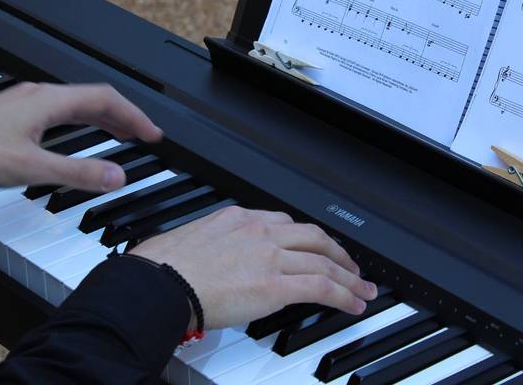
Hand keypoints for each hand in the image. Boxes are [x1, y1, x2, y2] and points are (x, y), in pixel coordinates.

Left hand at [0, 82, 161, 191]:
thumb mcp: (33, 167)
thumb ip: (79, 172)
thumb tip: (117, 176)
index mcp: (50, 100)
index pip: (106, 99)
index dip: (134, 116)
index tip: (152, 133)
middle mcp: (40, 95)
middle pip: (94, 98)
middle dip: (123, 116)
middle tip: (144, 134)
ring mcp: (26, 102)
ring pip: (76, 104)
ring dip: (103, 118)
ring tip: (121, 134)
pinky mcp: (15, 113)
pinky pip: (60, 111)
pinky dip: (81, 122)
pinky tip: (78, 136)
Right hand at [128, 206, 377, 329]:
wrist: (160, 283)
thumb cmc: (164, 268)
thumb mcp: (192, 240)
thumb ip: (215, 245)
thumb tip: (217, 260)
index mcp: (239, 218)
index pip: (285, 223)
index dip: (307, 239)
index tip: (314, 248)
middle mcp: (259, 232)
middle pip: (314, 237)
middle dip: (338, 252)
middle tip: (351, 265)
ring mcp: (270, 257)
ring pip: (325, 261)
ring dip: (350, 277)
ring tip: (362, 288)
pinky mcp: (276, 285)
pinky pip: (322, 287)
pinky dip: (344, 295)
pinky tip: (353, 303)